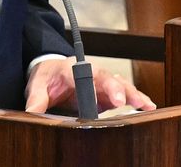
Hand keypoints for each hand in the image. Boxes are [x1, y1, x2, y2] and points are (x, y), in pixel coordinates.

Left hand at [24, 58, 156, 113]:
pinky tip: (147, 106)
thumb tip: (32, 111)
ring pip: (120, 85)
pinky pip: (124, 94)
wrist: (53, 71)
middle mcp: (92, 73)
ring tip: (144, 104)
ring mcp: (102, 83)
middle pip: (107, 78)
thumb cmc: (48, 76)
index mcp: (73, 69)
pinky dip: (136, 98)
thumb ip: (36, 98)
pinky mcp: (107, 93)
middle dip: (117, 89)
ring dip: (132, 94)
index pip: (85, 74)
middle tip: (124, 101)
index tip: (97, 99)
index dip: (93, 86)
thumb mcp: (37, 84)